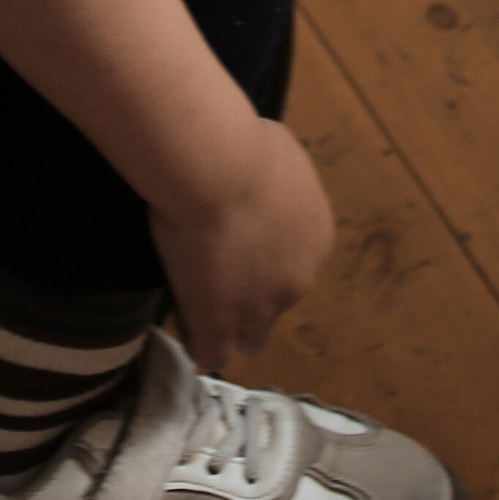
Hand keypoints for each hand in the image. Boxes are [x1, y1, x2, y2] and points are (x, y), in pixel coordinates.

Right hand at [149, 118, 334, 371]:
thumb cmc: (246, 147)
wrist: (217, 171)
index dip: (261, 259)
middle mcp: (298, 280)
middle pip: (277, 305)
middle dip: (251, 296)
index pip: (293, 263)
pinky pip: (212, 353)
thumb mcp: (277, 154)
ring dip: (229, 327)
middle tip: (214, 274)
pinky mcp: (222, 323)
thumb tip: (262, 179)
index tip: (232, 243)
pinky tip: (182, 326)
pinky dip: (198, 343)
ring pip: (252, 338)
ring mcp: (262, 308)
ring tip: (196, 307)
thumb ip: (276, 183)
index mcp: (316, 238)